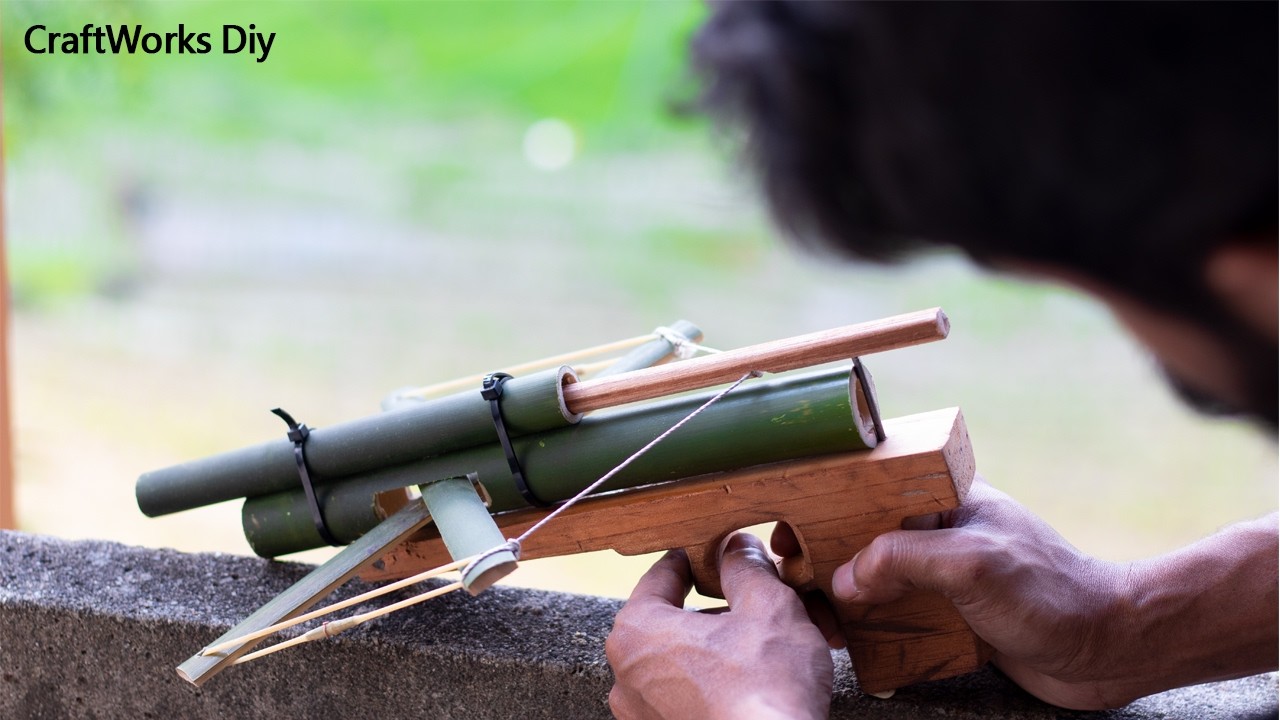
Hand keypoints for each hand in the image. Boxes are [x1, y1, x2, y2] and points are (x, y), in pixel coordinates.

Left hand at [606, 533, 833, 719]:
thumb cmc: (764, 690)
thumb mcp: (767, 608)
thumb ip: (747, 570)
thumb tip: (737, 549)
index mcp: (637, 631)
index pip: (661, 576)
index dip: (695, 560)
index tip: (713, 554)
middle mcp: (626, 674)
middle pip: (674, 621)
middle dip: (718, 610)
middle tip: (755, 604)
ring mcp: (642, 714)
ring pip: (683, 661)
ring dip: (719, 648)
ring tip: (763, 646)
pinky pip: (686, 696)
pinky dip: (715, 683)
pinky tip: (751, 681)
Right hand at [827, 475, 1278, 709]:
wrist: (1111, 649)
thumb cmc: (1051, 593)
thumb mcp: (971, 563)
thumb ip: (903, 560)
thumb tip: (844, 579)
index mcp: (945, 502)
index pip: (870, 492)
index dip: (825, 507)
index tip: (790, 531)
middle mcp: (941, 535)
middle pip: (864, 538)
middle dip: (825, 559)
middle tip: (793, 582)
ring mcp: (947, 578)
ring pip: (877, 583)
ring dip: (845, 600)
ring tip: (816, 620)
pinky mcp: (954, 619)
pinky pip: (900, 620)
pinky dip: (874, 631)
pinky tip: (851, 646)